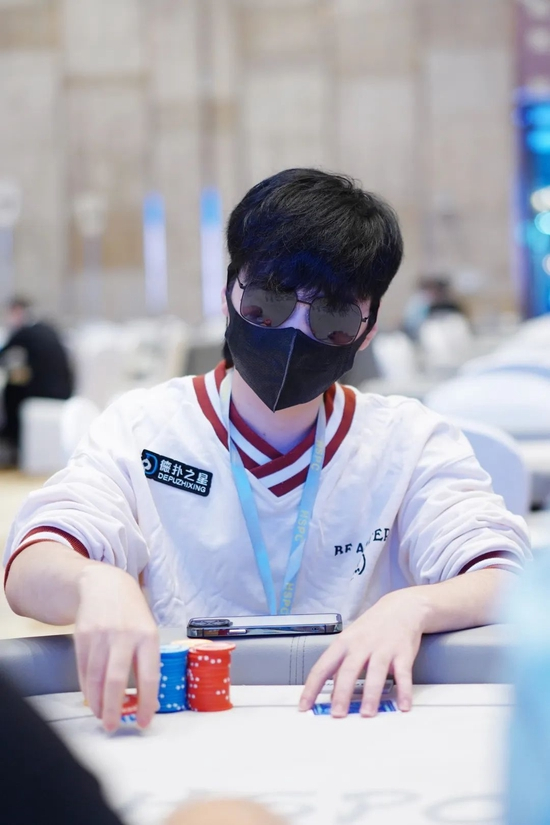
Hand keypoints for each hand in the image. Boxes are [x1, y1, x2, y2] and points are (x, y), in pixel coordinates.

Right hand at [75, 563, 159, 730]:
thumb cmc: (132, 613)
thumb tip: (147, 699)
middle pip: (116, 680)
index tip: (144, 722)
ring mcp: (101, 636)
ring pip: (96, 678)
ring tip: (101, 716)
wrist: (105, 585)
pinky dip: (88, 688)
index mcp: (147, 636)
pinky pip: (84, 670)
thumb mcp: (148, 630)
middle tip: (113, 726)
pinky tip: (92, 698)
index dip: (146, 702)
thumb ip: (147, 659)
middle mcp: (124, 636)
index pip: (148, 676)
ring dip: (97, 702)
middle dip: (113, 709)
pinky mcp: (82, 636)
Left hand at [299, 588, 428, 716]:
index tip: (304, 706)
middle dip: (342, 694)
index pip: (322, 667)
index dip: (312, 687)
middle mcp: (361, 645)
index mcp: (343, 643)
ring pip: (375, 672)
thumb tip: (330, 693)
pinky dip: (404, 691)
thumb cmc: (372, 627)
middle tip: (337, 714)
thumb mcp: (350, 640)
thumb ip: (341, 665)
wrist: (401, 608)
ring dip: (371, 695)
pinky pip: (403, 674)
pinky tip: (403, 706)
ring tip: (367, 714)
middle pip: (348, 670)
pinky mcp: (403, 652)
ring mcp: (383, 648)